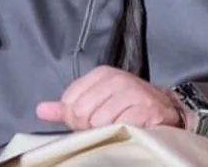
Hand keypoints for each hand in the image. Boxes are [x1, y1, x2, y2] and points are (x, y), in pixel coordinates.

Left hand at [35, 66, 182, 130]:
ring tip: (121, 126)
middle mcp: (116, 79)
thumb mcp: (96, 101)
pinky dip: (122, 133)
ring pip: (98, 122)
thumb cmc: (127, 107)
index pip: (69, 102)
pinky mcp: (145, 109)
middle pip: (81, 113)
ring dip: (108, 131)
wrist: (166, 112)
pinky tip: (131, 129)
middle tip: (109, 125)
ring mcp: (132, 92)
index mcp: (101, 75)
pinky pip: (119, 127)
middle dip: (91, 127)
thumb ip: (67, 107)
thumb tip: (41, 110)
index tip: (94, 120)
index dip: (77, 119)